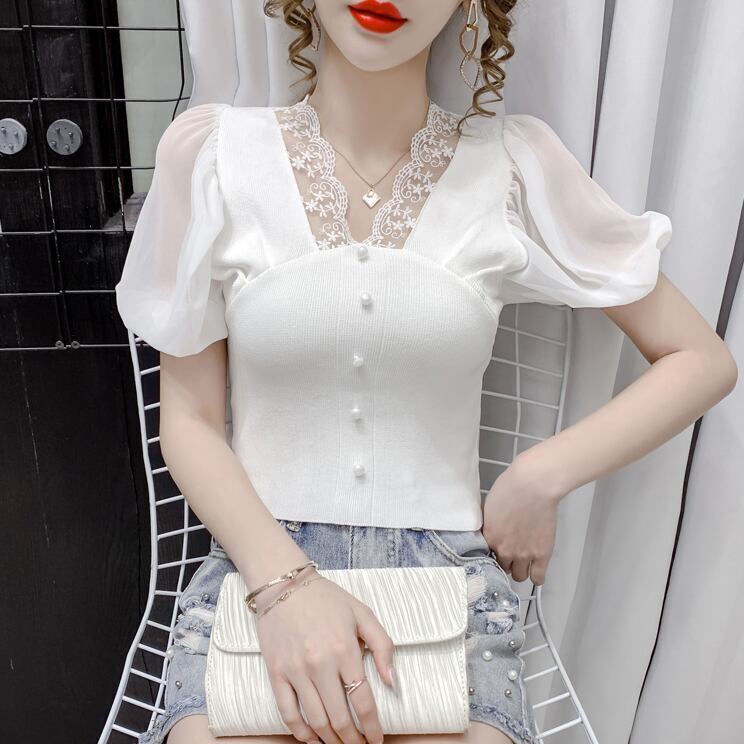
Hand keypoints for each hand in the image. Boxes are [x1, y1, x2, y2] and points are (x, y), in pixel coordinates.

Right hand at [255, 568, 394, 743]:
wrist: (284, 585)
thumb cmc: (326, 599)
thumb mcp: (362, 614)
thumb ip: (383, 646)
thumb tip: (392, 681)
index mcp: (345, 649)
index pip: (363, 701)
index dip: (373, 727)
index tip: (378, 740)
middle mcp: (320, 663)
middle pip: (339, 718)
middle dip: (353, 740)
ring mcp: (296, 670)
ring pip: (315, 721)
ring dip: (330, 741)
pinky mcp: (276, 673)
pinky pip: (288, 713)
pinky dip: (301, 732)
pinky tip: (311, 739)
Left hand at [482, 457, 560, 585]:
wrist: (533, 485)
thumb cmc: (512, 487)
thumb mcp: (489, 505)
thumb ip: (489, 523)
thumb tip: (491, 529)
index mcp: (489, 537)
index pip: (486, 557)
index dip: (493, 552)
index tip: (497, 550)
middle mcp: (504, 550)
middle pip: (502, 567)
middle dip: (506, 561)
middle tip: (512, 552)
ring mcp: (524, 554)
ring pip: (519, 576)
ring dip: (520, 569)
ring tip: (524, 560)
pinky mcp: (542, 554)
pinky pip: (538, 578)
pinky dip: (536, 576)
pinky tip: (535, 568)